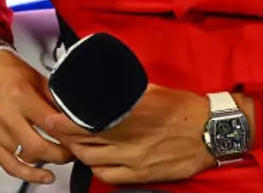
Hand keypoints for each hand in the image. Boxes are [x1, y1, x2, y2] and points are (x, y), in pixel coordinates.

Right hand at [0, 49, 72, 185]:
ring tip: (57, 156)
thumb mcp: (34, 76)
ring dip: (46, 160)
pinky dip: (27, 174)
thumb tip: (71, 114)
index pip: (50, 123)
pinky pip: (8, 164)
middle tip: (72, 152)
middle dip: (61, 154)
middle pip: (39, 147)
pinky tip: (41, 176)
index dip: (68, 135)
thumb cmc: (4, 70)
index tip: (78, 138)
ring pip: (26, 158)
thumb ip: (52, 97)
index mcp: (21, 95)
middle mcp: (6, 114)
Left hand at [41, 85, 221, 186]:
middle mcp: (129, 139)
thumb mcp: (150, 90)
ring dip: (80, 153)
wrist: (211, 131)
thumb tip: (106, 85)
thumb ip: (124, 90)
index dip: (63, 122)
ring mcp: (135, 160)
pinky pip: (110, 176)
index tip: (51, 117)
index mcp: (129, 115)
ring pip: (94, 162)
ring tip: (75, 145)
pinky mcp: (143, 174)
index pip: (85, 122)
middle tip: (60, 130)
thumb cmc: (184, 109)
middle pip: (84, 144)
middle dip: (67, 138)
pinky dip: (98, 169)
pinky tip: (96, 162)